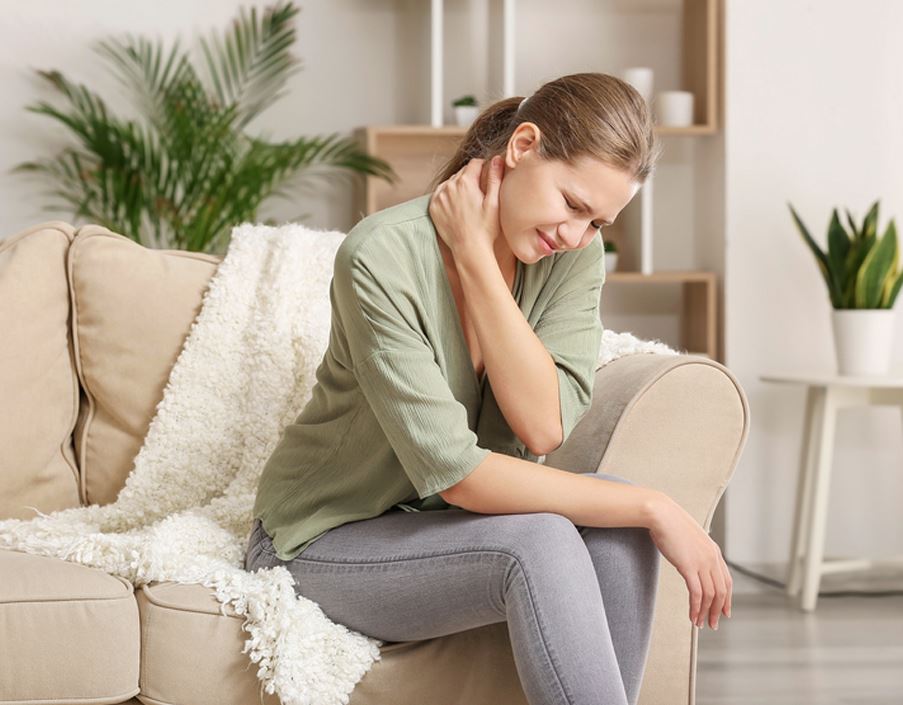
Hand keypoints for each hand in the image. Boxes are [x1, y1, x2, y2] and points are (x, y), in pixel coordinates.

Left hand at [428, 156, 503, 257]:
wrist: (469, 248)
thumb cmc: (486, 228)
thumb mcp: (494, 202)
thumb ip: (495, 178)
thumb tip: (497, 158)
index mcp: (466, 182)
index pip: (475, 163)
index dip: (483, 167)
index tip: (487, 175)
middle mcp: (449, 186)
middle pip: (462, 173)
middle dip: (471, 177)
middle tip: (479, 191)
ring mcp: (439, 197)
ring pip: (450, 182)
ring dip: (458, 186)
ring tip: (468, 199)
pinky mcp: (433, 207)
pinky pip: (440, 193)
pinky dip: (447, 195)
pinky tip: (456, 205)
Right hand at [647, 493, 732, 629]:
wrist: (661, 514)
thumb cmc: (670, 523)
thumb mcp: (689, 537)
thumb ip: (695, 549)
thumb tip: (692, 559)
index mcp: (714, 551)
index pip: (726, 581)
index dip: (727, 599)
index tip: (724, 612)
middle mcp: (712, 558)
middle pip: (721, 592)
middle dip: (718, 611)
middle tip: (713, 624)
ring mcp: (701, 562)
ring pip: (710, 596)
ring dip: (706, 613)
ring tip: (700, 624)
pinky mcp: (688, 567)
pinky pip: (696, 594)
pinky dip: (696, 608)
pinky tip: (692, 616)